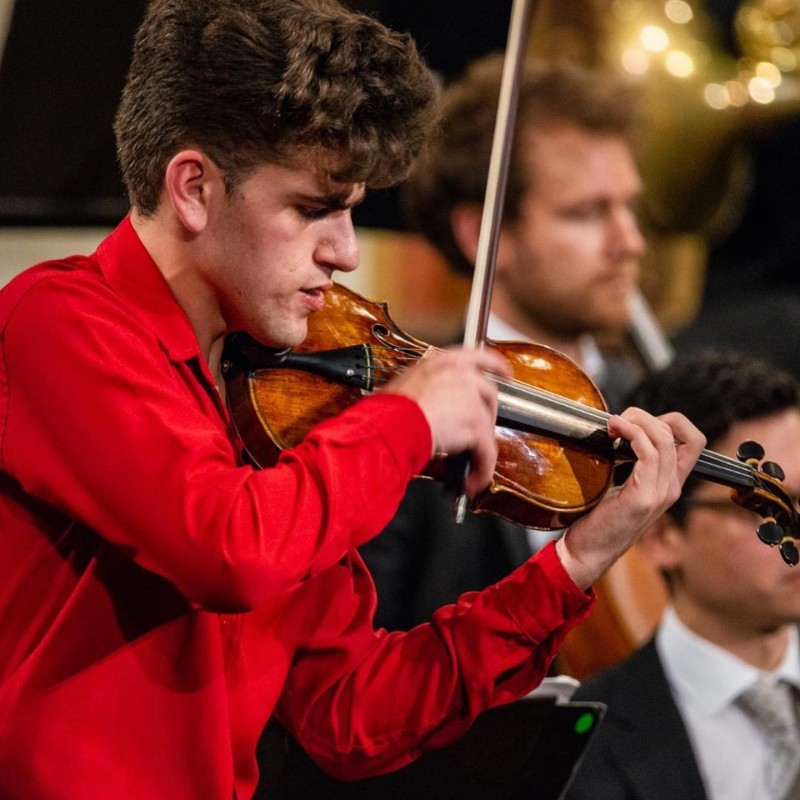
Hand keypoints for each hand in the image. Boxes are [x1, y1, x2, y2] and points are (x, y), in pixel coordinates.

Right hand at [381, 346, 510, 496]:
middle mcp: (462, 376)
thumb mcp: (406, 386)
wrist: (391, 424)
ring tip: (469, 466)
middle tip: (475, 433)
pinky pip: (486, 451)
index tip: (505, 372)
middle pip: (488, 395)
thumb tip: (425, 407)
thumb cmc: (388, 410)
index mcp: (444, 363)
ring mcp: (472, 399)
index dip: (495, 366)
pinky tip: (472, 480)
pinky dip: (482, 469)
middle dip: (486, 416)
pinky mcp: (476, 424)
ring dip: (480, 448)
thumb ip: (425, 390)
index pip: (479, 357)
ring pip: (487, 427)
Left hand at [556, 407, 705, 589]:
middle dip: (646, 416)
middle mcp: (671, 487)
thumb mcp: (619, 484)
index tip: (636, 422)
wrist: (587, 551)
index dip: (669, 421)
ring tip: (613, 423)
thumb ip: (628, 462)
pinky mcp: (644, 498)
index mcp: (668, 483)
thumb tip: (618, 429)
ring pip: (665, 439)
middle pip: (680, 434)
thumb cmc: (597, 518)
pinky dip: (632, 434)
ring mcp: (661, 493)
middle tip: (618, 421)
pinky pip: (648, 453)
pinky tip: (614, 431)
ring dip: (637, 421)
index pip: (693, 441)